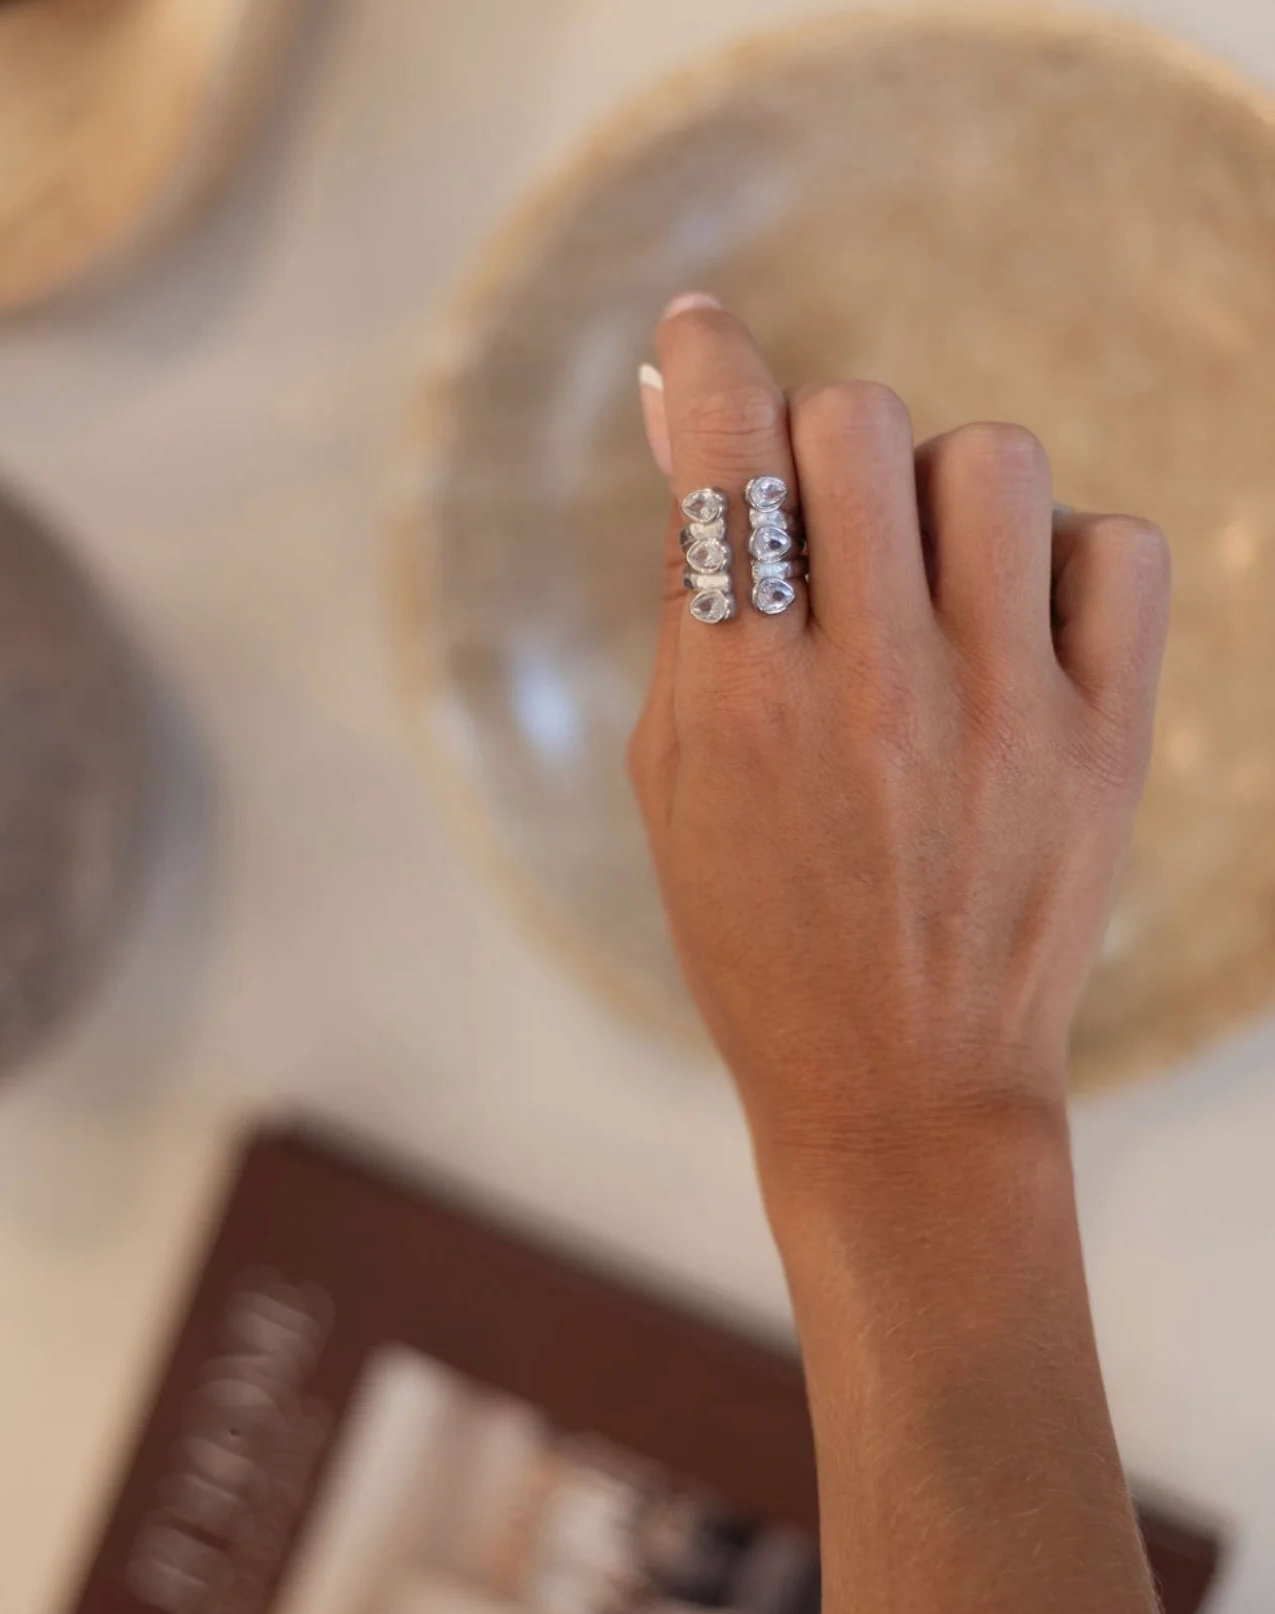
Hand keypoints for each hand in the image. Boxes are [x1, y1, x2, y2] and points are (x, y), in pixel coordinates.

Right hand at [630, 297, 1168, 1175]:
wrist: (900, 1092)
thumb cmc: (759, 934)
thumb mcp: (679, 776)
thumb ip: (687, 597)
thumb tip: (686, 421)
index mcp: (746, 701)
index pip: (731, 449)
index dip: (707, 360)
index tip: (703, 339)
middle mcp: (878, 689)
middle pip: (862, 420)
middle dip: (821, 442)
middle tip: (821, 523)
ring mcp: (1006, 713)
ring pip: (992, 462)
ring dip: (941, 497)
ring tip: (925, 588)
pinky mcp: (1106, 744)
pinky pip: (1115, 548)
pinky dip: (1063, 560)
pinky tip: (1019, 627)